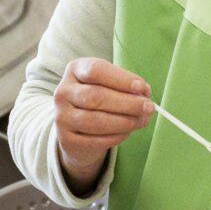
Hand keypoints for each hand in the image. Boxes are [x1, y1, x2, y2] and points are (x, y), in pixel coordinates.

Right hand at [53, 57, 152, 195]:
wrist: (77, 129)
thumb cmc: (99, 100)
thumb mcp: (109, 85)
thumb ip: (125, 85)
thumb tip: (144, 92)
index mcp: (74, 70)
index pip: (96, 70)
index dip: (120, 79)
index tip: (142, 87)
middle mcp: (63, 92)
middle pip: (96, 96)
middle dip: (128, 103)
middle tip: (149, 107)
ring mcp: (62, 117)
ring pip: (96, 120)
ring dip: (125, 121)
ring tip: (142, 120)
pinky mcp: (67, 139)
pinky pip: (96, 140)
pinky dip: (117, 136)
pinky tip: (128, 132)